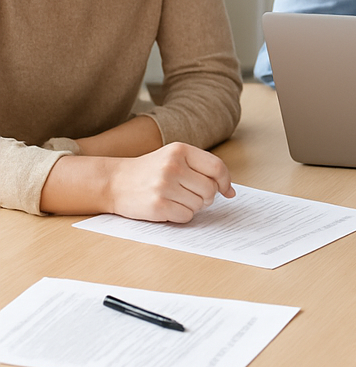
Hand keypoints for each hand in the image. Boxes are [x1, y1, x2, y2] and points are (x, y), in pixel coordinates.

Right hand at [107, 143, 233, 222]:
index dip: (225, 181)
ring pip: (199, 204)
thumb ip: (201, 168)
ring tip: (176, 199)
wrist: (114, 182)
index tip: (226, 191)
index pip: (216, 167)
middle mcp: (173, 166)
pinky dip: (182, 215)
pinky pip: (186, 216)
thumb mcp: (174, 158)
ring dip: (192, 206)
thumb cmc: (150, 171)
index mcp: (180, 150)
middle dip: (207, 197)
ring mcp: (164, 186)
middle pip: (210, 189)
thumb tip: (230, 191)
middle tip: (193, 195)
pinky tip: (169, 207)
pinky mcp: (157, 205)